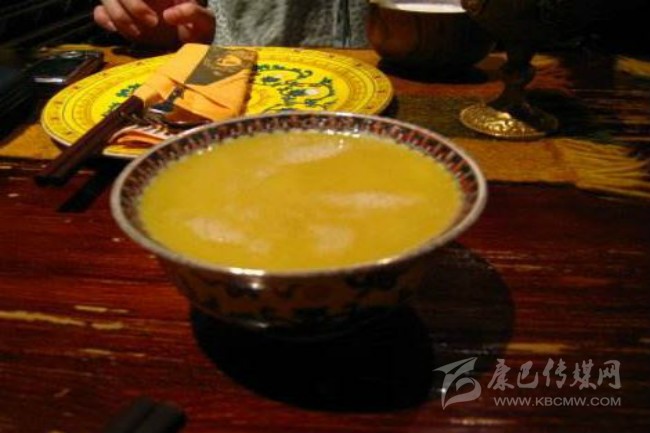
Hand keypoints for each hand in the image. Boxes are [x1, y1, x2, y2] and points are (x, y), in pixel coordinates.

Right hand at [94, 0, 214, 47]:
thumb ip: (194, 13)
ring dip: (119, 14)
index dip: (139, 3)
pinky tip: (118, 31)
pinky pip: (99, 11)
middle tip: (153, 22)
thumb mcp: (204, 23)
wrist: (187, 52)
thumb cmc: (197, 32)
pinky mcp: (118, 17)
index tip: (164, 15)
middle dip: (133, 4)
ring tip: (138, 34)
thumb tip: (169, 14)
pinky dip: (105, 19)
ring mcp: (127, 3)